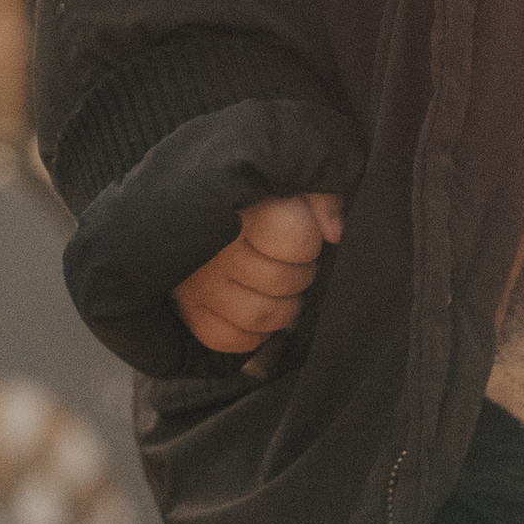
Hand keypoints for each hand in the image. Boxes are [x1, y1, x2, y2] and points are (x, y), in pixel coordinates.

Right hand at [171, 191, 344, 373]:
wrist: (196, 209)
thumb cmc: (253, 200)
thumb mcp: (290, 185)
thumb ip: (320, 199)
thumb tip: (336, 233)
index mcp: (244, 208)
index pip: (296, 240)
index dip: (310, 243)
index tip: (304, 236)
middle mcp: (217, 248)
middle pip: (280, 281)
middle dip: (300, 276)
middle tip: (295, 266)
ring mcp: (199, 281)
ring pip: (257, 316)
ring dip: (282, 310)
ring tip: (280, 292)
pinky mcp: (188, 308)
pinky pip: (226, 338)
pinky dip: (251, 334)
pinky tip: (258, 310)